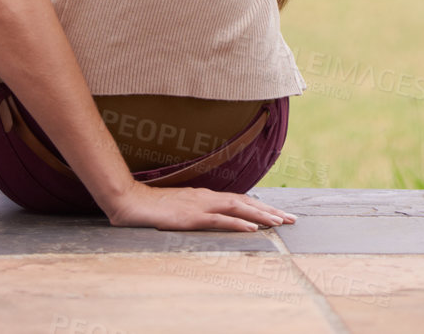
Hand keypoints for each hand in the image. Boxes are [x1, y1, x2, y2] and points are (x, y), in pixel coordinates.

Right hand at [103, 183, 296, 231]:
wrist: (131, 201)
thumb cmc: (153, 207)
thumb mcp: (180, 208)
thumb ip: (197, 211)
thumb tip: (213, 218)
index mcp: (206, 196)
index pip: (240, 200)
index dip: (261, 206)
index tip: (279, 214)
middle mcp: (208, 198)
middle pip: (246, 201)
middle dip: (270, 210)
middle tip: (292, 219)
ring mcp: (200, 206)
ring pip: (238, 207)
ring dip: (261, 215)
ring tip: (279, 222)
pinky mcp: (192, 217)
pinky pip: (220, 220)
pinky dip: (238, 222)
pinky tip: (252, 227)